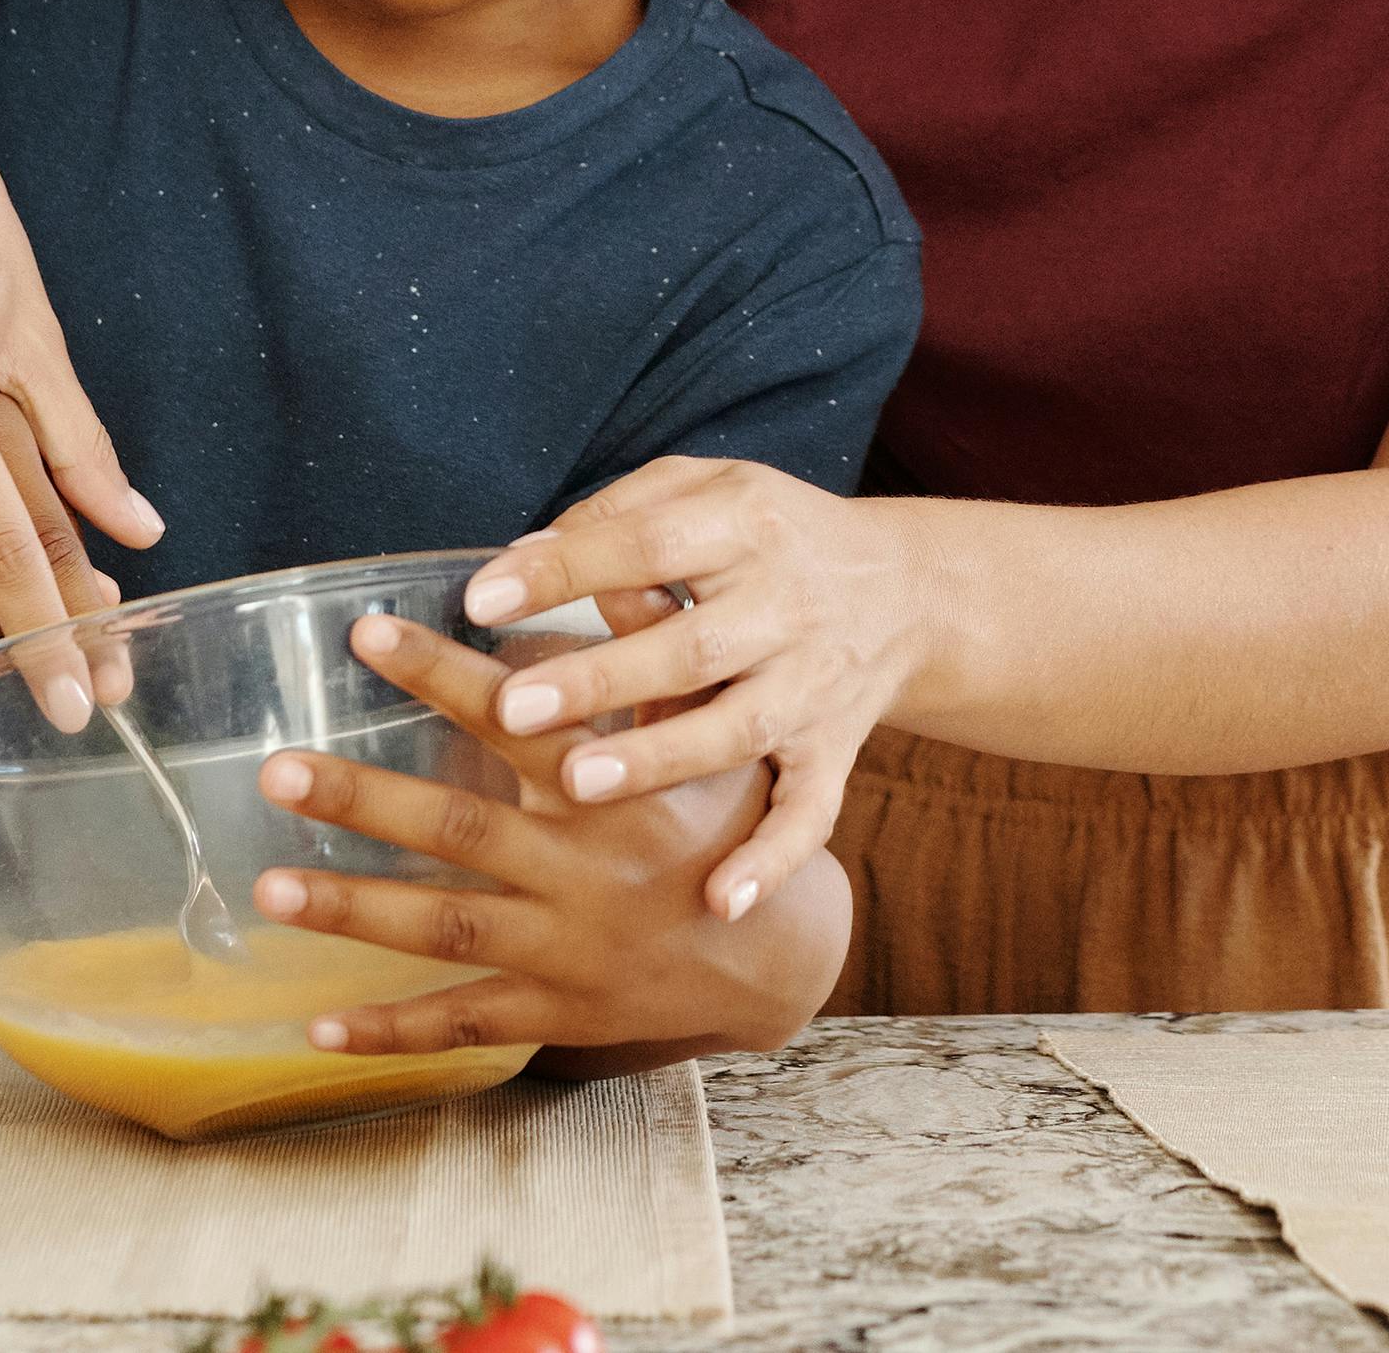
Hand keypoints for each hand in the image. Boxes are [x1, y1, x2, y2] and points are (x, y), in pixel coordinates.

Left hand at [252, 612, 847, 1067]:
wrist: (773, 955)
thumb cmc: (722, 822)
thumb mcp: (704, 732)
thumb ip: (649, 652)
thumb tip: (609, 568)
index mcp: (613, 790)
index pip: (515, 721)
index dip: (440, 674)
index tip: (365, 634)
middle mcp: (583, 870)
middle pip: (457, 832)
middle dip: (363, 799)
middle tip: (276, 770)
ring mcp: (566, 950)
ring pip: (446, 929)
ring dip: (353, 911)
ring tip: (269, 888)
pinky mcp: (556, 1013)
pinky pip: (463, 1024)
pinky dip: (389, 1030)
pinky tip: (313, 1024)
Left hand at [449, 458, 924, 922]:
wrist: (905, 590)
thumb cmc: (769, 535)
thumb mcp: (709, 487)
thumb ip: (620, 512)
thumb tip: (521, 560)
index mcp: (747, 526)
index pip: (650, 543)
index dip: (568, 570)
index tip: (483, 599)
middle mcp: (786, 607)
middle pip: (692, 647)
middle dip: (603, 679)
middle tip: (515, 708)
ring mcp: (812, 686)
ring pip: (738, 731)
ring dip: (659, 760)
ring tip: (577, 783)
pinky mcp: (834, 752)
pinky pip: (809, 813)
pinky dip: (771, 861)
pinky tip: (720, 901)